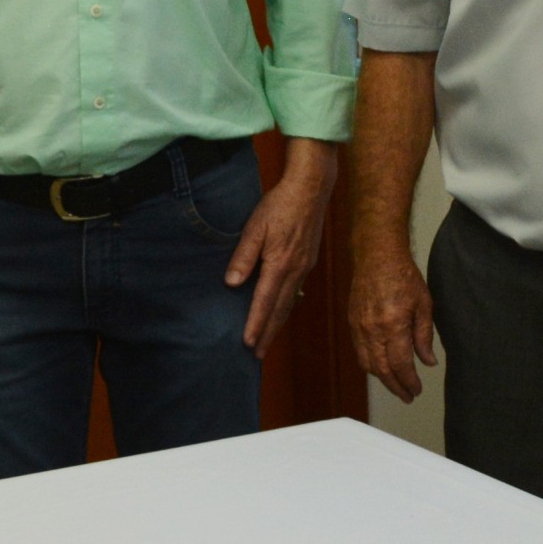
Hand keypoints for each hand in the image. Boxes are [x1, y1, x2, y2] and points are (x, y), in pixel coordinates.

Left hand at [223, 146, 335, 353]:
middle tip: (257, 355)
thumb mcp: (255, 227)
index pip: (264, 302)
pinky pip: (296, 291)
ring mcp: (304, 267)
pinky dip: (286, 307)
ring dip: (277, 323)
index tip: (247, 343)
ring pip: (289, 303)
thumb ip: (243, 256)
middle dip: (268, 333)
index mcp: (280, 264)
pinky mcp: (308, 261)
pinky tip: (281, 310)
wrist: (311, 189)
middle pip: (280, 310)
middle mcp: (295, 271)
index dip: (255, 324)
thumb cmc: (280, 205)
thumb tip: (231, 283)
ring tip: (267, 340)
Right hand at [348, 224, 437, 402]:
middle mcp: (373, 330)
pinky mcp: (352, 323)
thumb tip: (427, 362)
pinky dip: (371, 365)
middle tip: (408, 396)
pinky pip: (360, 352)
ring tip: (396, 385)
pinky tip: (382, 367)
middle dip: (396, 387)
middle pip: (382, 370)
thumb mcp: (424, 305)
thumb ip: (424, 336)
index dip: (409, 382)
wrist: (377, 257)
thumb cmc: (403, 276)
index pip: (400, 365)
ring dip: (382, 379)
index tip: (416, 390)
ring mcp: (359, 327)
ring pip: (368, 364)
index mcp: (393, 325)